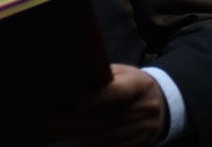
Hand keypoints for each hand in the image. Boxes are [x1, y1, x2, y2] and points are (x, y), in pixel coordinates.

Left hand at [48, 64, 166, 145]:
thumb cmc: (128, 82)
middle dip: (78, 121)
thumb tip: (71, 83)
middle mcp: (146, 107)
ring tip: (60, 131)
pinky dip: (93, 144)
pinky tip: (76, 140)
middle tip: (54, 121)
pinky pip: (115, 146)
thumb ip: (101, 77)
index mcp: (139, 83)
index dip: (96, 99)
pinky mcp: (141, 141)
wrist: (157, 100)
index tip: (74, 103)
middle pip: (110, 118)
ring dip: (82, 135)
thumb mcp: (119, 72)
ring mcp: (146, 127)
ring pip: (110, 135)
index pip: (118, 93)